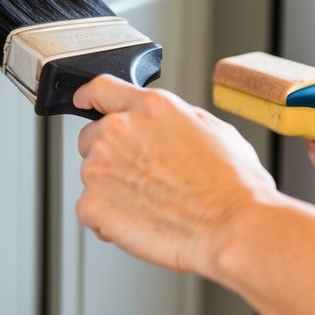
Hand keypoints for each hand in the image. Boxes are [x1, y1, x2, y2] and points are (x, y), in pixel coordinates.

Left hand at [73, 75, 279, 277]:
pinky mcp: (92, 203)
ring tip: (152, 205)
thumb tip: (161, 127)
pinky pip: (89, 211)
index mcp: (150, 108)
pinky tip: (140, 223)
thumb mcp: (212, 129)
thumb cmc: (231, 185)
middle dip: (111, 157)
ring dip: (112, 190)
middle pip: (91, 139)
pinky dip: (107, 221)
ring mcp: (100, 167)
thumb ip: (172, 120)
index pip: (101, 89)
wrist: (231, 226)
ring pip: (93, 177)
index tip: (82, 101)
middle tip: (145, 180)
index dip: (89, 96)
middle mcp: (118, 131)